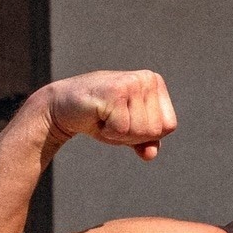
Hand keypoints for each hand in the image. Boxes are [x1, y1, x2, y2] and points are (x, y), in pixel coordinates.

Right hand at [42, 69, 177, 160]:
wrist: (63, 107)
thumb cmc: (99, 117)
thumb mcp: (128, 132)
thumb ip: (145, 142)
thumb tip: (151, 154)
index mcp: (155, 84)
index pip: (168, 126)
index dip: (146, 134)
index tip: (126, 121)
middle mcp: (147, 78)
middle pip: (155, 130)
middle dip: (132, 135)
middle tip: (112, 119)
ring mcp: (132, 82)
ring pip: (140, 131)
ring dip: (119, 134)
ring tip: (105, 117)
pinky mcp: (116, 91)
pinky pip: (122, 130)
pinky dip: (108, 132)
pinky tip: (98, 116)